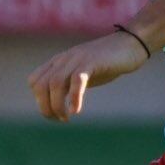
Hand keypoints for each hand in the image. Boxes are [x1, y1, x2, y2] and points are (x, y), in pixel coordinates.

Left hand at [28, 31, 148, 122]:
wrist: (130, 45)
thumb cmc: (107, 62)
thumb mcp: (83, 73)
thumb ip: (69, 84)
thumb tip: (58, 104)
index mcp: (59, 62)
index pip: (34, 81)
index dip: (39, 101)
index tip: (53, 114)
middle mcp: (64, 59)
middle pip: (40, 85)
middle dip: (45, 107)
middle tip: (59, 119)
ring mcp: (77, 59)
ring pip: (55, 83)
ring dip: (57, 105)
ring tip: (66, 118)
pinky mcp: (92, 62)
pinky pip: (76, 80)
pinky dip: (74, 97)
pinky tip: (77, 110)